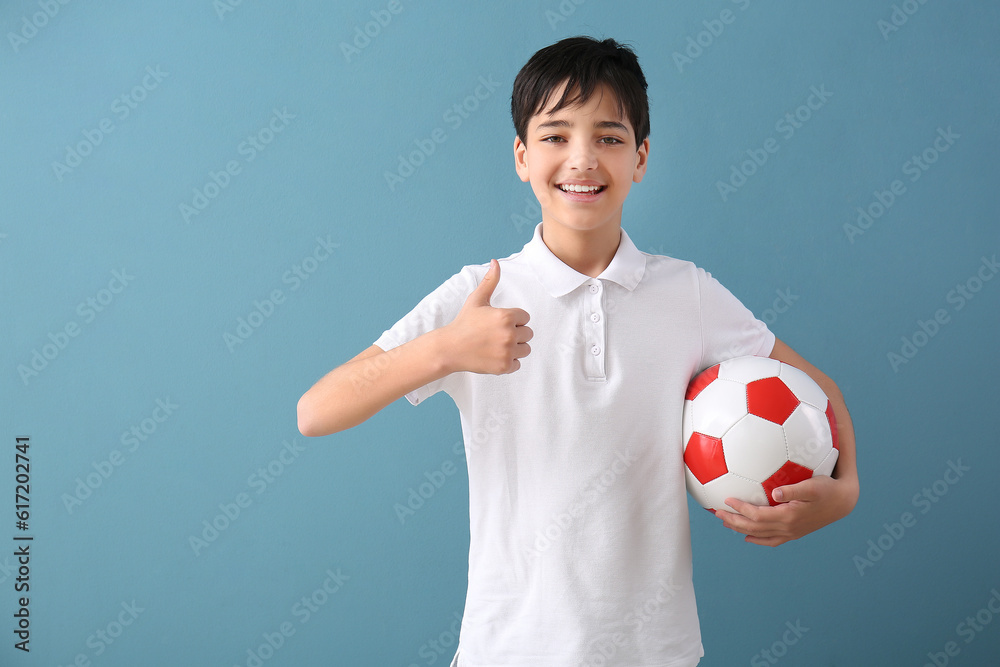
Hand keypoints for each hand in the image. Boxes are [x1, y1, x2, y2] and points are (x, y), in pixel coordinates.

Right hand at [442, 259, 531, 374]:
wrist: (450, 348)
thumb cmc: (464, 323)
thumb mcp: (476, 300)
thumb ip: (490, 281)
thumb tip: (495, 262)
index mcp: (506, 316)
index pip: (525, 317)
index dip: (513, 319)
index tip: (498, 323)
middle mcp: (509, 334)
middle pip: (528, 333)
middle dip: (516, 334)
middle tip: (496, 335)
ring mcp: (507, 352)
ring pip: (525, 349)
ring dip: (515, 348)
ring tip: (497, 345)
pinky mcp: (504, 367)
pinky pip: (518, 364)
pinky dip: (509, 362)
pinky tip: (495, 355)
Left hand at [714, 475, 856, 546]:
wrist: (843, 502)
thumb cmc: (827, 488)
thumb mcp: (812, 486)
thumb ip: (793, 490)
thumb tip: (775, 492)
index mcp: (789, 517)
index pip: (757, 516)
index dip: (740, 509)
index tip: (726, 500)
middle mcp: (788, 528)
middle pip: (754, 528)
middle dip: (734, 521)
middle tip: (717, 513)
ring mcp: (791, 533)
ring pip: (761, 536)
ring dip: (742, 530)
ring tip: (727, 523)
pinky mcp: (795, 533)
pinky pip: (772, 540)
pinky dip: (758, 539)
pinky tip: (749, 537)